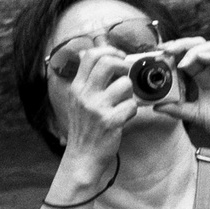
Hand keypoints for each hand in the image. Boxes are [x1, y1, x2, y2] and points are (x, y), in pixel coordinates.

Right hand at [56, 42, 140, 189]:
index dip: (110, 50)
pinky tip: (124, 117)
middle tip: (127, 74)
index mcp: (77, 87)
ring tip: (124, 102)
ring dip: (130, 92)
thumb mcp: (77, 101)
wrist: (82, 157)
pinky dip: (132, 111)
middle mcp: (85, 95)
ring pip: (125, 84)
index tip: (120, 57)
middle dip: (124, 65)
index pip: (91, 55)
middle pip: (108, 62)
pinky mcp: (110, 122)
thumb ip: (85, 79)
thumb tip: (85, 53)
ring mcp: (97, 108)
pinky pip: (131, 106)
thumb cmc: (84, 128)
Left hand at [159, 38, 209, 153]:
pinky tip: (200, 57)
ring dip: (192, 50)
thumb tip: (157, 106)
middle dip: (179, 45)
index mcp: (203, 77)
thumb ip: (177, 109)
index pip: (185, 57)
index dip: (172, 53)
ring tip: (181, 60)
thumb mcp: (196, 115)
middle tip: (165, 50)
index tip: (158, 55)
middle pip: (196, 46)